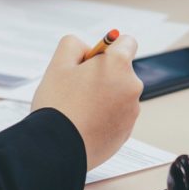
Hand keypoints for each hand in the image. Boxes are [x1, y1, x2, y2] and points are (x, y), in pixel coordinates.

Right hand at [31, 34, 143, 170]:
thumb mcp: (58, 64)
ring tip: (79, 108)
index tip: (94, 59)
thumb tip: (86, 49)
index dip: (109, 47)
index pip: (127, 41)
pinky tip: (85, 123)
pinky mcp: (127, 131)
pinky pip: (117, 116)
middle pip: (121, 71)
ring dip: (104, 96)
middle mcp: (132, 86)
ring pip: (118, 94)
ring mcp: (132, 111)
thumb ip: (73, 45)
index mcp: (118, 65)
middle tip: (78, 87)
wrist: (56, 148)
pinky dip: (105, 116)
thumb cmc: (58, 105)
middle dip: (103, 74)